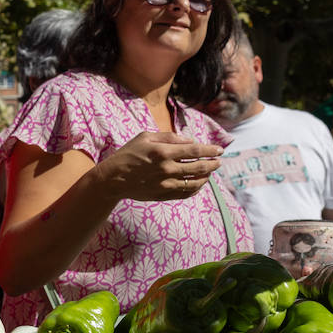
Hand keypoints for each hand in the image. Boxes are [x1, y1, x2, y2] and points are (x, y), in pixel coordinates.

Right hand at [93, 131, 223, 201]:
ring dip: (206, 177)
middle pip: (199, 167)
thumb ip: (169, 137)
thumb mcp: (145, 137)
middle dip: (212, 164)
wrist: (112, 179)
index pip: (195, 151)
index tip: (219, 150)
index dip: (210, 150)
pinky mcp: (163, 195)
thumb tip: (189, 140)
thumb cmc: (128, 154)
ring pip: (195, 182)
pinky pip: (185, 193)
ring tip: (210, 172)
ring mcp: (166, 184)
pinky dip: (196, 189)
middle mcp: (167, 169)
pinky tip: (199, 184)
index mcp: (163, 152)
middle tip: (218, 161)